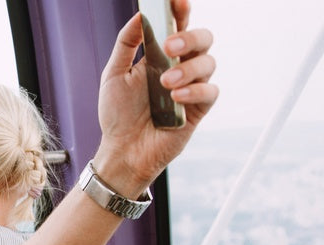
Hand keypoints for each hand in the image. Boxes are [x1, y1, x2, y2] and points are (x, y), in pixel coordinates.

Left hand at [93, 0, 217, 193]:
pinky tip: (176, 98)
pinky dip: (195, 92)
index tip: (177, 1)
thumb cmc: (117, 114)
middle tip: (169, 47)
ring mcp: (191, 88)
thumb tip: (140, 15)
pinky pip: (210, 92)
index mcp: (160, 54)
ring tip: (165, 83)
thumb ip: (126, 44)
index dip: (181, 10)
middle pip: (202, 38)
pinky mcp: (198, 110)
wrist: (121, 150)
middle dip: (189, 37)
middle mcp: (180, 67)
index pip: (177, 25)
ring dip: (188, 69)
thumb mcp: (113, 74)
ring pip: (208, 63)